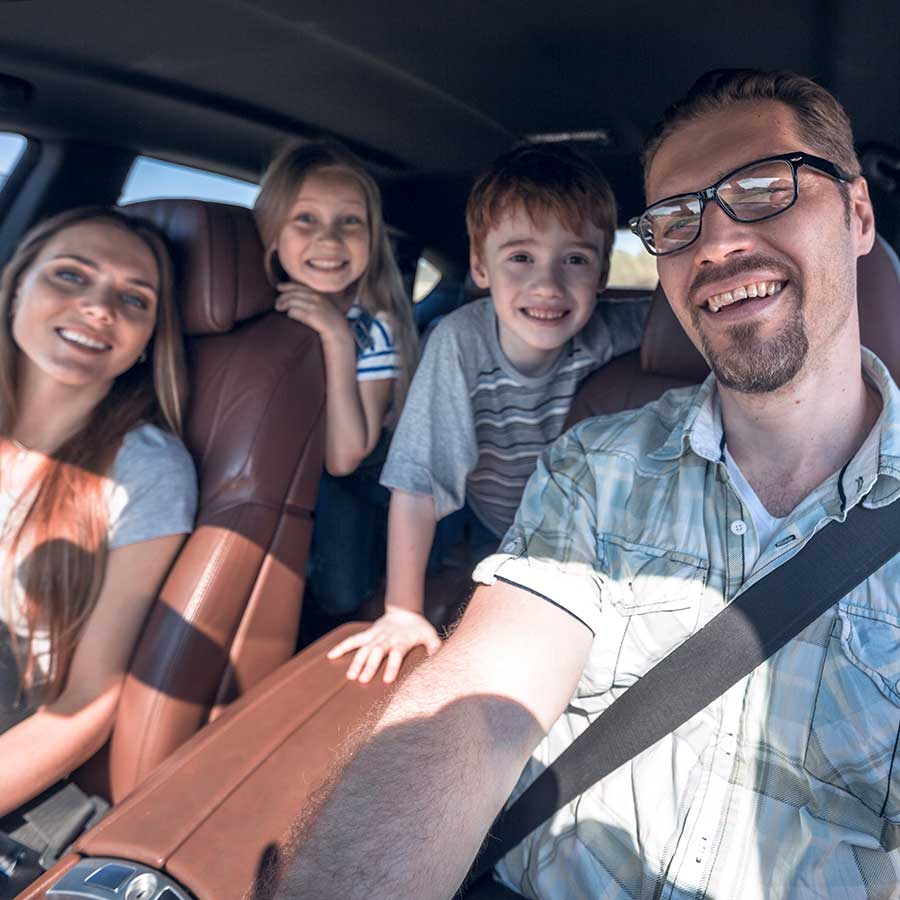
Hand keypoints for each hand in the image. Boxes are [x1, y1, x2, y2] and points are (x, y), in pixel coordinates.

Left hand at [275, 282, 350, 343]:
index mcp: (318, 294)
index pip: (299, 286)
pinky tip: (288, 315)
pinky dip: (290, 312)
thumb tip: (297, 297)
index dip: (287, 286)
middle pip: (293, 293)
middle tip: (277, 303)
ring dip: (283, 304)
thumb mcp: (323, 305)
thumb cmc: (329, 320)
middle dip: (282, 297)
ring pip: (292, 301)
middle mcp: (316, 298)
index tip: (279, 287)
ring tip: (278, 308)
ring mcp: (313, 307)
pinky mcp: (311, 316)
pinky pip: (294, 311)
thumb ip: (312, 300)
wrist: (338, 331)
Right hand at [327, 606, 442, 683]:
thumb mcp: (429, 633)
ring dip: (356, 661)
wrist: (404, 610)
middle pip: (377, 652)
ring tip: (350, 676)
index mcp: (401, 641)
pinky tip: (330, 655)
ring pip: (363, 648)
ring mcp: (375, 636)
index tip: (387, 681)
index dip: (392, 666)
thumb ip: (434, 644)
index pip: (396, 654)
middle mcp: (386, 639)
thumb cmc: (418, 627)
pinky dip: (341, 647)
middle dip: (369, 666)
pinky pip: (353, 640)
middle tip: (362, 681)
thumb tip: (438, 654)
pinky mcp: (367, 634)